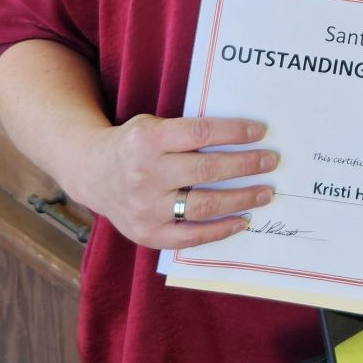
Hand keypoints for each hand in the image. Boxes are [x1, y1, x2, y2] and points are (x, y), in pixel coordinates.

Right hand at [78, 114, 276, 249]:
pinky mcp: (148, 234)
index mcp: (147, 140)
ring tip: (266, 192)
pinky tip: (243, 220)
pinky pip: (192, 236)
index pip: (200, 133)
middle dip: (246, 165)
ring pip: (205, 206)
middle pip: (207, 170)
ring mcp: (146, 208)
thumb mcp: (151, 126)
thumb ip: (186, 132)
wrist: (92, 174)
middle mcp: (145, 175)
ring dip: (242, 199)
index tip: (261, 131)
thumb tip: (241, 137)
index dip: (234, 132)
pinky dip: (222, 229)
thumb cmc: (133, 145)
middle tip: (271, 161)